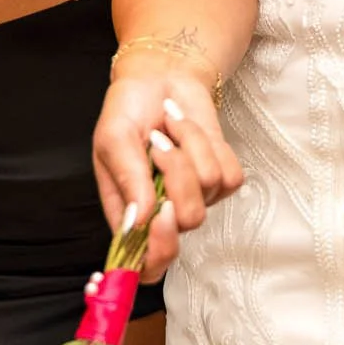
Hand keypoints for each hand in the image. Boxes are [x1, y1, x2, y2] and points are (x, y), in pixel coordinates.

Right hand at [93, 63, 243, 279]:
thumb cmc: (127, 110)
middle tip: (156, 143)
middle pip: (188, 220)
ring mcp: (196, 196)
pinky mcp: (221, 177)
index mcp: (130, 215)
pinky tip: (187, 130)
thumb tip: (138, 222)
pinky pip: (230, 174)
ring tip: (168, 128)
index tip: (161, 212)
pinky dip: (209, 143)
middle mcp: (163, 214)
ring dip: (189, 145)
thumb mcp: (113, 139)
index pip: (148, 265)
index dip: (159, 251)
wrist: (157, 78)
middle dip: (177, 173)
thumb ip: (126, 179)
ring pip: (209, 187)